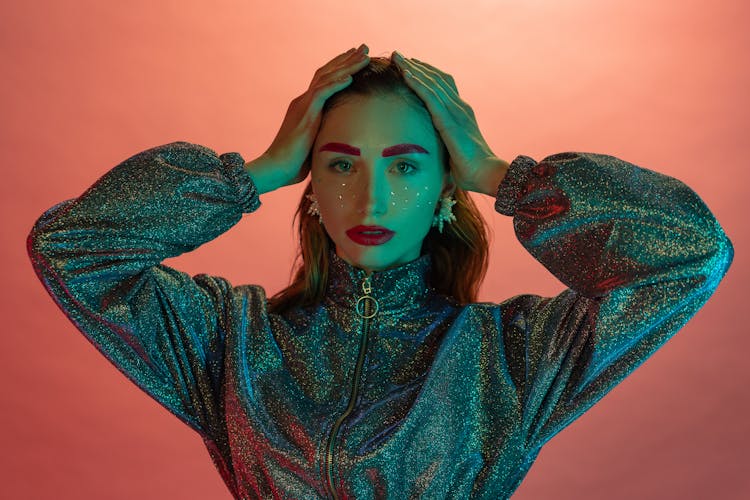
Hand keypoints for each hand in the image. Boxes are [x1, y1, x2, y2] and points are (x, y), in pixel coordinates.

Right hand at [249, 44, 369, 192]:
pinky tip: (350, 77)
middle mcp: (303, 101)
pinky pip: (321, 94)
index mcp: (305, 107)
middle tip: (364, 47)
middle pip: (327, 72)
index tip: (356, 58)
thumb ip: (325, 135)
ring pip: (327, 78)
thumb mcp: (314, 144)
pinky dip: (336, 84)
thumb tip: (341, 140)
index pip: (324, 80)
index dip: (340, 67)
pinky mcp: (305, 115)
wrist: (275, 168)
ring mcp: (303, 106)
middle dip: (347, 59)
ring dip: (347, 66)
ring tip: (364, 56)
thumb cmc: (293, 164)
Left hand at [391, 51, 506, 194]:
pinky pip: (430, 96)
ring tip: (397, 57)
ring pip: (431, 83)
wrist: (485, 173)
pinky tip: (405, 74)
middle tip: (399, 55)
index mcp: (462, 113)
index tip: (411, 66)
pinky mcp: (449, 119)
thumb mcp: (454, 151)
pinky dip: (417, 83)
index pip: (444, 86)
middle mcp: (460, 107)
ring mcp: (456, 111)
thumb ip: (445, 144)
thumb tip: (432, 152)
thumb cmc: (471, 169)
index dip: (428, 74)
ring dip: (412, 69)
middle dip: (416, 66)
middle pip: (436, 79)